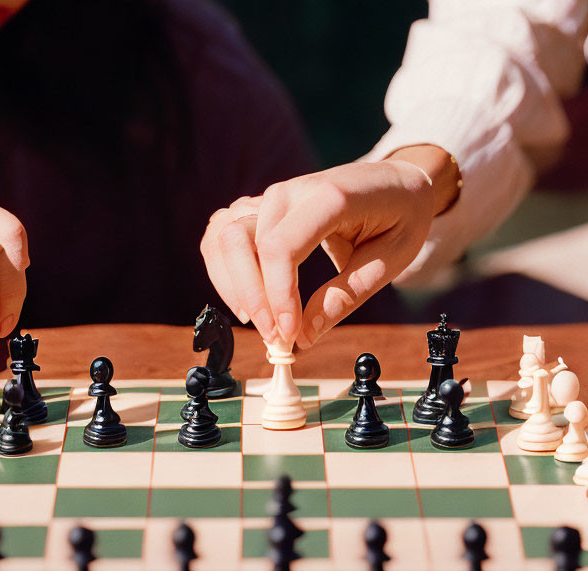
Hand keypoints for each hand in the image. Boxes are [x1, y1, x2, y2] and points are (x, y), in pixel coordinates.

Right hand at [200, 160, 433, 348]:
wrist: (397, 180)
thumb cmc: (401, 216)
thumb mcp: (391, 260)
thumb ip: (346, 297)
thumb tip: (305, 337)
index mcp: (329, 196)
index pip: (280, 246)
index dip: (277, 295)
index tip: (288, 333)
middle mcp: (290, 191)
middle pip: (239, 241)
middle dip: (251, 296)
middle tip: (275, 337)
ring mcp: (270, 197)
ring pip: (222, 237)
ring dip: (231, 285)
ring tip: (258, 320)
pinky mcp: (260, 208)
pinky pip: (221, 235)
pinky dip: (222, 270)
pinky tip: (244, 299)